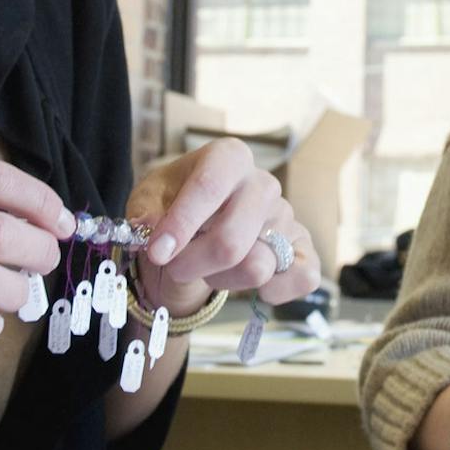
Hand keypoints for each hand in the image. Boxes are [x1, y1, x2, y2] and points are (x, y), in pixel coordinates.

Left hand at [126, 138, 320, 315]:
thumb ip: (145, 210)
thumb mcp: (148, 199)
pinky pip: (304, 276)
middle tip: (174, 265)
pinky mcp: (302, 248)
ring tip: (208, 265)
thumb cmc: (173, 206)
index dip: (181, 224)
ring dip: (221, 279)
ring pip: (256, 267)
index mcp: (228, 158)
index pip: (209, 187)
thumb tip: (148, 225)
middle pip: (231, 240)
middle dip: (193, 263)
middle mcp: (263, 184)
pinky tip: (255, 287)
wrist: (199, 228)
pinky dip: (276, 291)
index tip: (158, 252)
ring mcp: (286, 217)